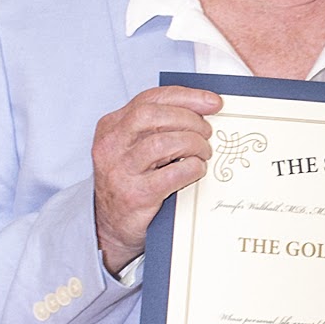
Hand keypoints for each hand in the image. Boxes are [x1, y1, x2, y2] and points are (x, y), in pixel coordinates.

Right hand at [92, 86, 222, 273]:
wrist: (111, 226)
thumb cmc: (132, 181)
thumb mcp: (135, 147)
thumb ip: (159, 128)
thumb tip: (204, 112)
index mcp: (111, 126)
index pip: (150, 99)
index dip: (186, 97)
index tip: (213, 102)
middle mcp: (111, 145)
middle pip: (152, 115)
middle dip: (188, 118)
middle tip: (207, 131)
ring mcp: (120, 171)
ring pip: (161, 143)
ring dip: (192, 143)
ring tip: (204, 151)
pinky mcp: (135, 195)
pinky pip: (171, 174)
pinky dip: (191, 168)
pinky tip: (197, 169)